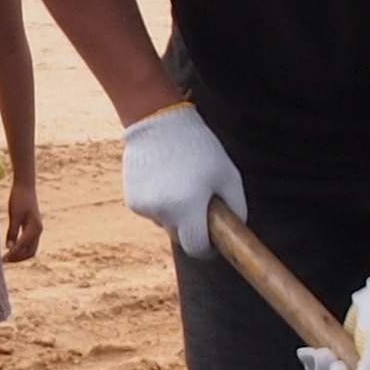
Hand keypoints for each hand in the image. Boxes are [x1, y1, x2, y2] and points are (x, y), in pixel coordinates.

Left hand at [1, 182, 44, 264]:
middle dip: (18, 258)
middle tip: (4, 260)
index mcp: (34, 228)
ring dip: (20, 255)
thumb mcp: (14, 215)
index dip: (13, 253)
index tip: (3, 259)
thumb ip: (12, 232)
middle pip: (30, 251)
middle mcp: (38, 230)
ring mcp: (37, 229)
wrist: (25, 187)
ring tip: (7, 257)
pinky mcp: (33, 228)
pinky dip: (21, 248)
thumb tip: (9, 248)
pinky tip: (11, 249)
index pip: (23, 245)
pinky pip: (29, 243)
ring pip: (30, 249)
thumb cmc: (19, 199)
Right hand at [118, 104, 246, 259]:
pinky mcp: (132, 201)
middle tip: (199, 203)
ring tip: (180, 181)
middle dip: (192, 228)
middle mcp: (163, 212)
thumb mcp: (229, 174)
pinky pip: (153, 212)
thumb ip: (236, 207)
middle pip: (181, 238)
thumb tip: (235, 230)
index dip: (207, 247)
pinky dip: (160, 202)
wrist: (157, 121)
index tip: (213, 239)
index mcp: (188, 208)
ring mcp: (144, 208)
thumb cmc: (199, 147)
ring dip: (175, 213)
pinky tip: (163, 178)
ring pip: (166, 224)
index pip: (197, 248)